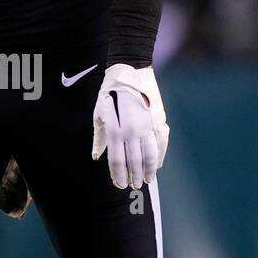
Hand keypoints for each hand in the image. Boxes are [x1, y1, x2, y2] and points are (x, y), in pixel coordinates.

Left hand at [92, 64, 168, 189]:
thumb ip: (99, 138)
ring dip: (148, 171)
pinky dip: (160, 156)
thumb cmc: (109, 93)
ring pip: (150, 155)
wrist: (130, 71)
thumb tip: (96, 156)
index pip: (117, 160)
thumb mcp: (99, 114)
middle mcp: (131, 131)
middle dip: (133, 176)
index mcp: (114, 130)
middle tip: (134, 186)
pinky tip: (157, 164)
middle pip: (134, 161)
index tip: (119, 184)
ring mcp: (147, 126)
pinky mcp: (159, 120)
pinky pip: (161, 143)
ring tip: (147, 180)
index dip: (118, 175)